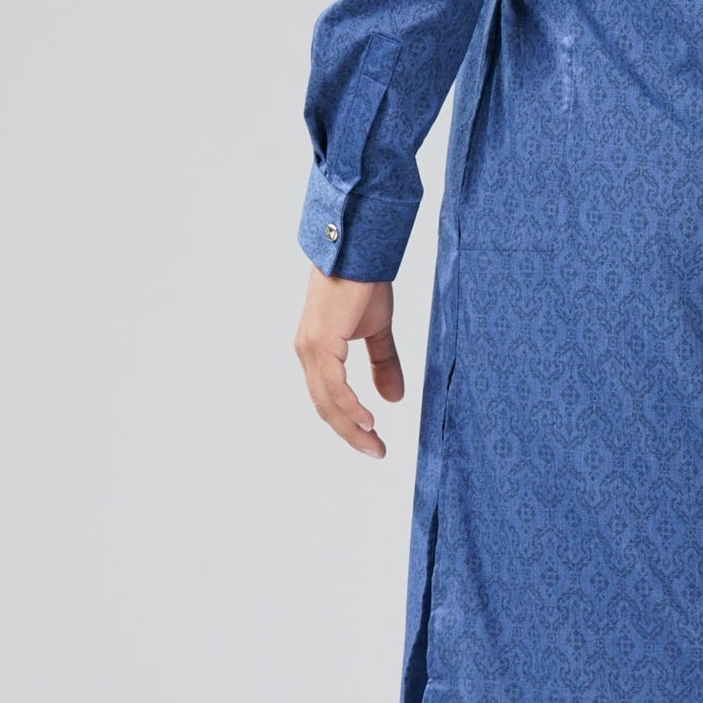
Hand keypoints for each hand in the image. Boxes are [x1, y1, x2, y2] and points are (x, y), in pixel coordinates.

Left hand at [294, 267, 405, 456]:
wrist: (360, 251)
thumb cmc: (364, 283)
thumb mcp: (378, 330)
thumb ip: (383, 363)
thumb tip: (393, 398)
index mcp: (318, 351)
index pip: (329, 398)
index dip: (349, 423)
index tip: (373, 441)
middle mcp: (308, 353)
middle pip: (326, 406)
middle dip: (350, 432)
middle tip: (375, 451)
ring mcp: (312, 348)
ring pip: (327, 400)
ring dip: (351, 426)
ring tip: (373, 442)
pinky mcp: (321, 342)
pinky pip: (333, 385)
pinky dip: (349, 405)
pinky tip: (366, 419)